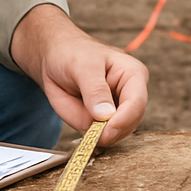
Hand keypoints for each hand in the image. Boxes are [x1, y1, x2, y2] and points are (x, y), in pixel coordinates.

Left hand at [10, 3, 147, 144]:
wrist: (54, 57)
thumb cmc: (71, 53)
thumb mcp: (82, 66)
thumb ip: (94, 90)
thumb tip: (106, 115)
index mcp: (133, 75)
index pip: (136, 103)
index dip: (123, 121)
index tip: (105, 132)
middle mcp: (130, 95)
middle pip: (129, 124)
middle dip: (109, 131)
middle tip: (89, 133)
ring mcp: (117, 110)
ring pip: (114, 135)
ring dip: (96, 133)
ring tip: (77, 111)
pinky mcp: (104, 122)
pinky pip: (98, 137)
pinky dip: (88, 135)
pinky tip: (77, 117)